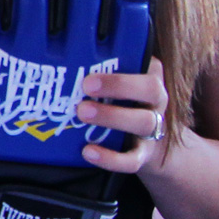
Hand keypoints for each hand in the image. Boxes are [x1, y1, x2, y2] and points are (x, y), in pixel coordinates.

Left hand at [76, 56, 169, 174]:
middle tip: (85, 85)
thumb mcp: (119, 85)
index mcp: (151, 78)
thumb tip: (61, 59)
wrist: (147, 144)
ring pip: (143, 122)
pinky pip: (133, 160)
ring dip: (113, 117)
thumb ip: (101, 70)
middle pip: (150, 89)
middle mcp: (157, 102)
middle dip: (118, 86)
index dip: (122, 67)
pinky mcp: (145, 155)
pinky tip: (88, 152)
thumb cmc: (124, 104)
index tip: (92, 71)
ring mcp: (154, 129)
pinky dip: (111, 159)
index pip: (148, 64)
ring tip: (83, 113)